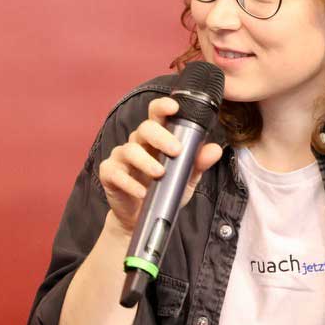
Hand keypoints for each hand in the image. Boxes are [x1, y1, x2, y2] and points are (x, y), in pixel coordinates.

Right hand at [98, 96, 222, 234]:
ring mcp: (122, 157)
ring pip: (130, 149)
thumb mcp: (185, 179)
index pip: (157, 114)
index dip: (163, 107)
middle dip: (161, 137)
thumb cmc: (164, 191)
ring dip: (146, 161)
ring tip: (160, 174)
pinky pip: (115, 172)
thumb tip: (214, 149)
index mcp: (156, 139)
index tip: (174, 107)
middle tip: (176, 150)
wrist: (141, 218)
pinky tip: (142, 192)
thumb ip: (198, 164)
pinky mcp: (109, 174)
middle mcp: (138, 143)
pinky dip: (130, 183)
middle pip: (144, 128)